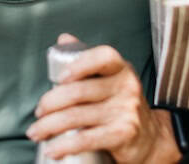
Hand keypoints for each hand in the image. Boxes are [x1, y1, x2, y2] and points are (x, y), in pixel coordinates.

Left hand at [27, 33, 169, 162]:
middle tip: (38, 112)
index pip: (103, 57)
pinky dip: (64, 145)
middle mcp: (126, 87)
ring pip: (76, 116)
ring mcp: (126, 111)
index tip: (59, 78)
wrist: (152, 139)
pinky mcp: (123, 134)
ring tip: (36, 132)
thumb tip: (64, 38)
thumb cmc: (122, 105)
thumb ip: (87, 58)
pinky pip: (86, 139)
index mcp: (120, 69)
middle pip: (79, 91)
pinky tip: (52, 149)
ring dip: (48, 126)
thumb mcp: (110, 78)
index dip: (79, 65)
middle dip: (50, 103)